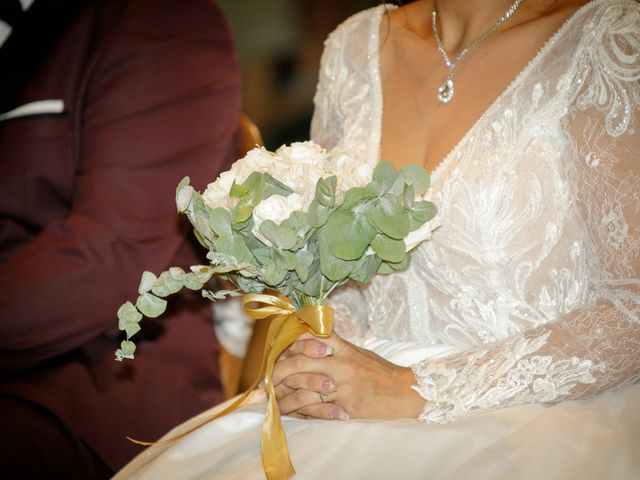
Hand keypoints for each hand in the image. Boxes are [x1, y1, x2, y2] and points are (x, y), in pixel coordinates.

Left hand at [272, 332, 424, 419]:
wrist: (405, 392)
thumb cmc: (379, 371)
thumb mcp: (357, 351)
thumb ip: (333, 345)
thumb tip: (307, 337)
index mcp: (343, 348)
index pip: (309, 338)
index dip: (288, 343)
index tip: (276, 351)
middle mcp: (342, 365)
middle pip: (299, 364)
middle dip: (277, 372)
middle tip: (267, 379)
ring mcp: (343, 388)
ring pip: (303, 391)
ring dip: (284, 397)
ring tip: (274, 401)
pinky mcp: (346, 408)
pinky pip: (317, 411)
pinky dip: (301, 412)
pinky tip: (293, 413)